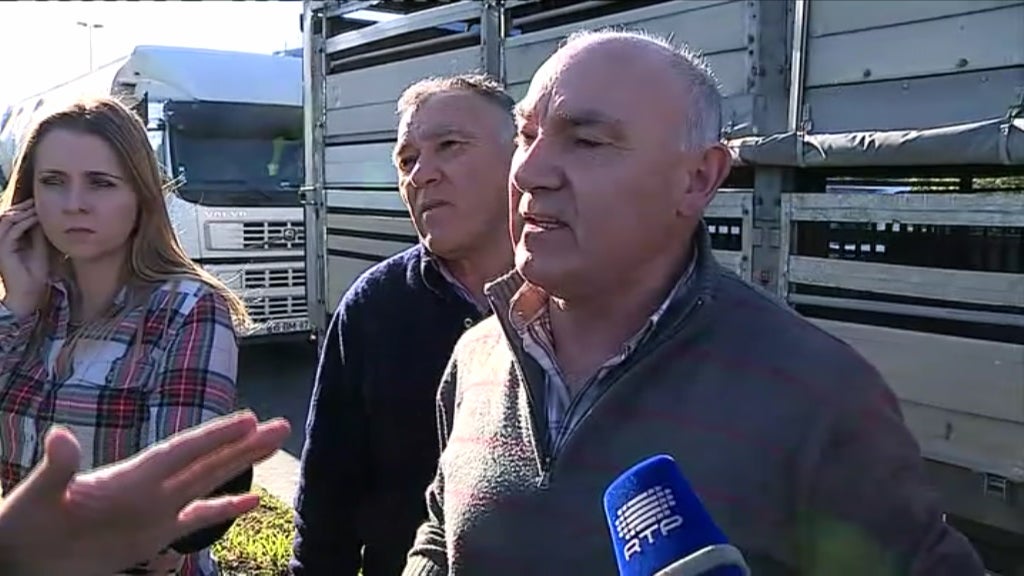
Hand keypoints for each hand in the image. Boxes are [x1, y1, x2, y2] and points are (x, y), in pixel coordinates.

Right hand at [0, 199, 48, 317]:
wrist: (28, 293)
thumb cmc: (35, 274)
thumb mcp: (39, 248)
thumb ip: (38, 233)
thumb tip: (43, 217)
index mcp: (7, 240)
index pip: (11, 218)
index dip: (23, 209)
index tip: (38, 203)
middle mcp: (1, 240)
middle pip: (6, 216)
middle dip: (21, 207)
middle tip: (37, 201)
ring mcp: (0, 244)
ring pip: (6, 220)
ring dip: (22, 212)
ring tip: (37, 208)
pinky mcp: (3, 249)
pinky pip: (12, 230)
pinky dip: (24, 222)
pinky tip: (36, 218)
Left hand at [0, 410, 290, 575]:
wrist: (17, 558)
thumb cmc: (20, 526)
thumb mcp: (35, 498)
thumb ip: (56, 470)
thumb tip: (60, 436)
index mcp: (127, 478)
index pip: (181, 453)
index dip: (214, 437)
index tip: (250, 419)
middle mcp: (148, 490)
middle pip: (205, 463)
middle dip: (243, 445)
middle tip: (282, 426)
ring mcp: (153, 512)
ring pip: (207, 484)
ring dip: (240, 467)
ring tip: (273, 448)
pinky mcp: (151, 537)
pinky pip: (196, 520)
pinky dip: (224, 510)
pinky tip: (250, 502)